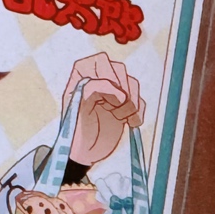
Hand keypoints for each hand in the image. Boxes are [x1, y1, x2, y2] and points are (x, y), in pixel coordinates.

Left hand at [62, 52, 143, 166]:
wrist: (84, 152)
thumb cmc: (74, 131)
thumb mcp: (76, 108)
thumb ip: (93, 90)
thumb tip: (120, 94)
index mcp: (82, 74)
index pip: (101, 61)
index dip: (107, 77)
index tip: (105, 98)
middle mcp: (99, 79)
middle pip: (120, 70)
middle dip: (120, 92)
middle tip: (112, 110)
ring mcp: (114, 92)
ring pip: (133, 84)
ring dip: (130, 104)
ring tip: (119, 118)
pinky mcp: (126, 105)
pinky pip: (140, 101)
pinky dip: (138, 114)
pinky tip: (129, 123)